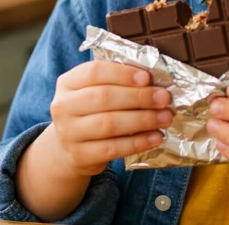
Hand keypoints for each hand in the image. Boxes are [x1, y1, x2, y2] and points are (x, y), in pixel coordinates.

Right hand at [49, 61, 172, 176]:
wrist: (68, 148)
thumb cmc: (90, 112)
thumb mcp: (94, 91)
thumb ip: (116, 82)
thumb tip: (154, 82)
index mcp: (68, 83)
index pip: (94, 72)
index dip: (122, 73)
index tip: (147, 78)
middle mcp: (63, 106)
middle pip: (104, 97)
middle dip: (139, 97)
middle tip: (164, 98)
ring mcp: (68, 133)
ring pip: (110, 124)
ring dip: (143, 120)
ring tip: (165, 118)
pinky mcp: (79, 156)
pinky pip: (113, 148)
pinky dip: (138, 142)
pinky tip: (155, 137)